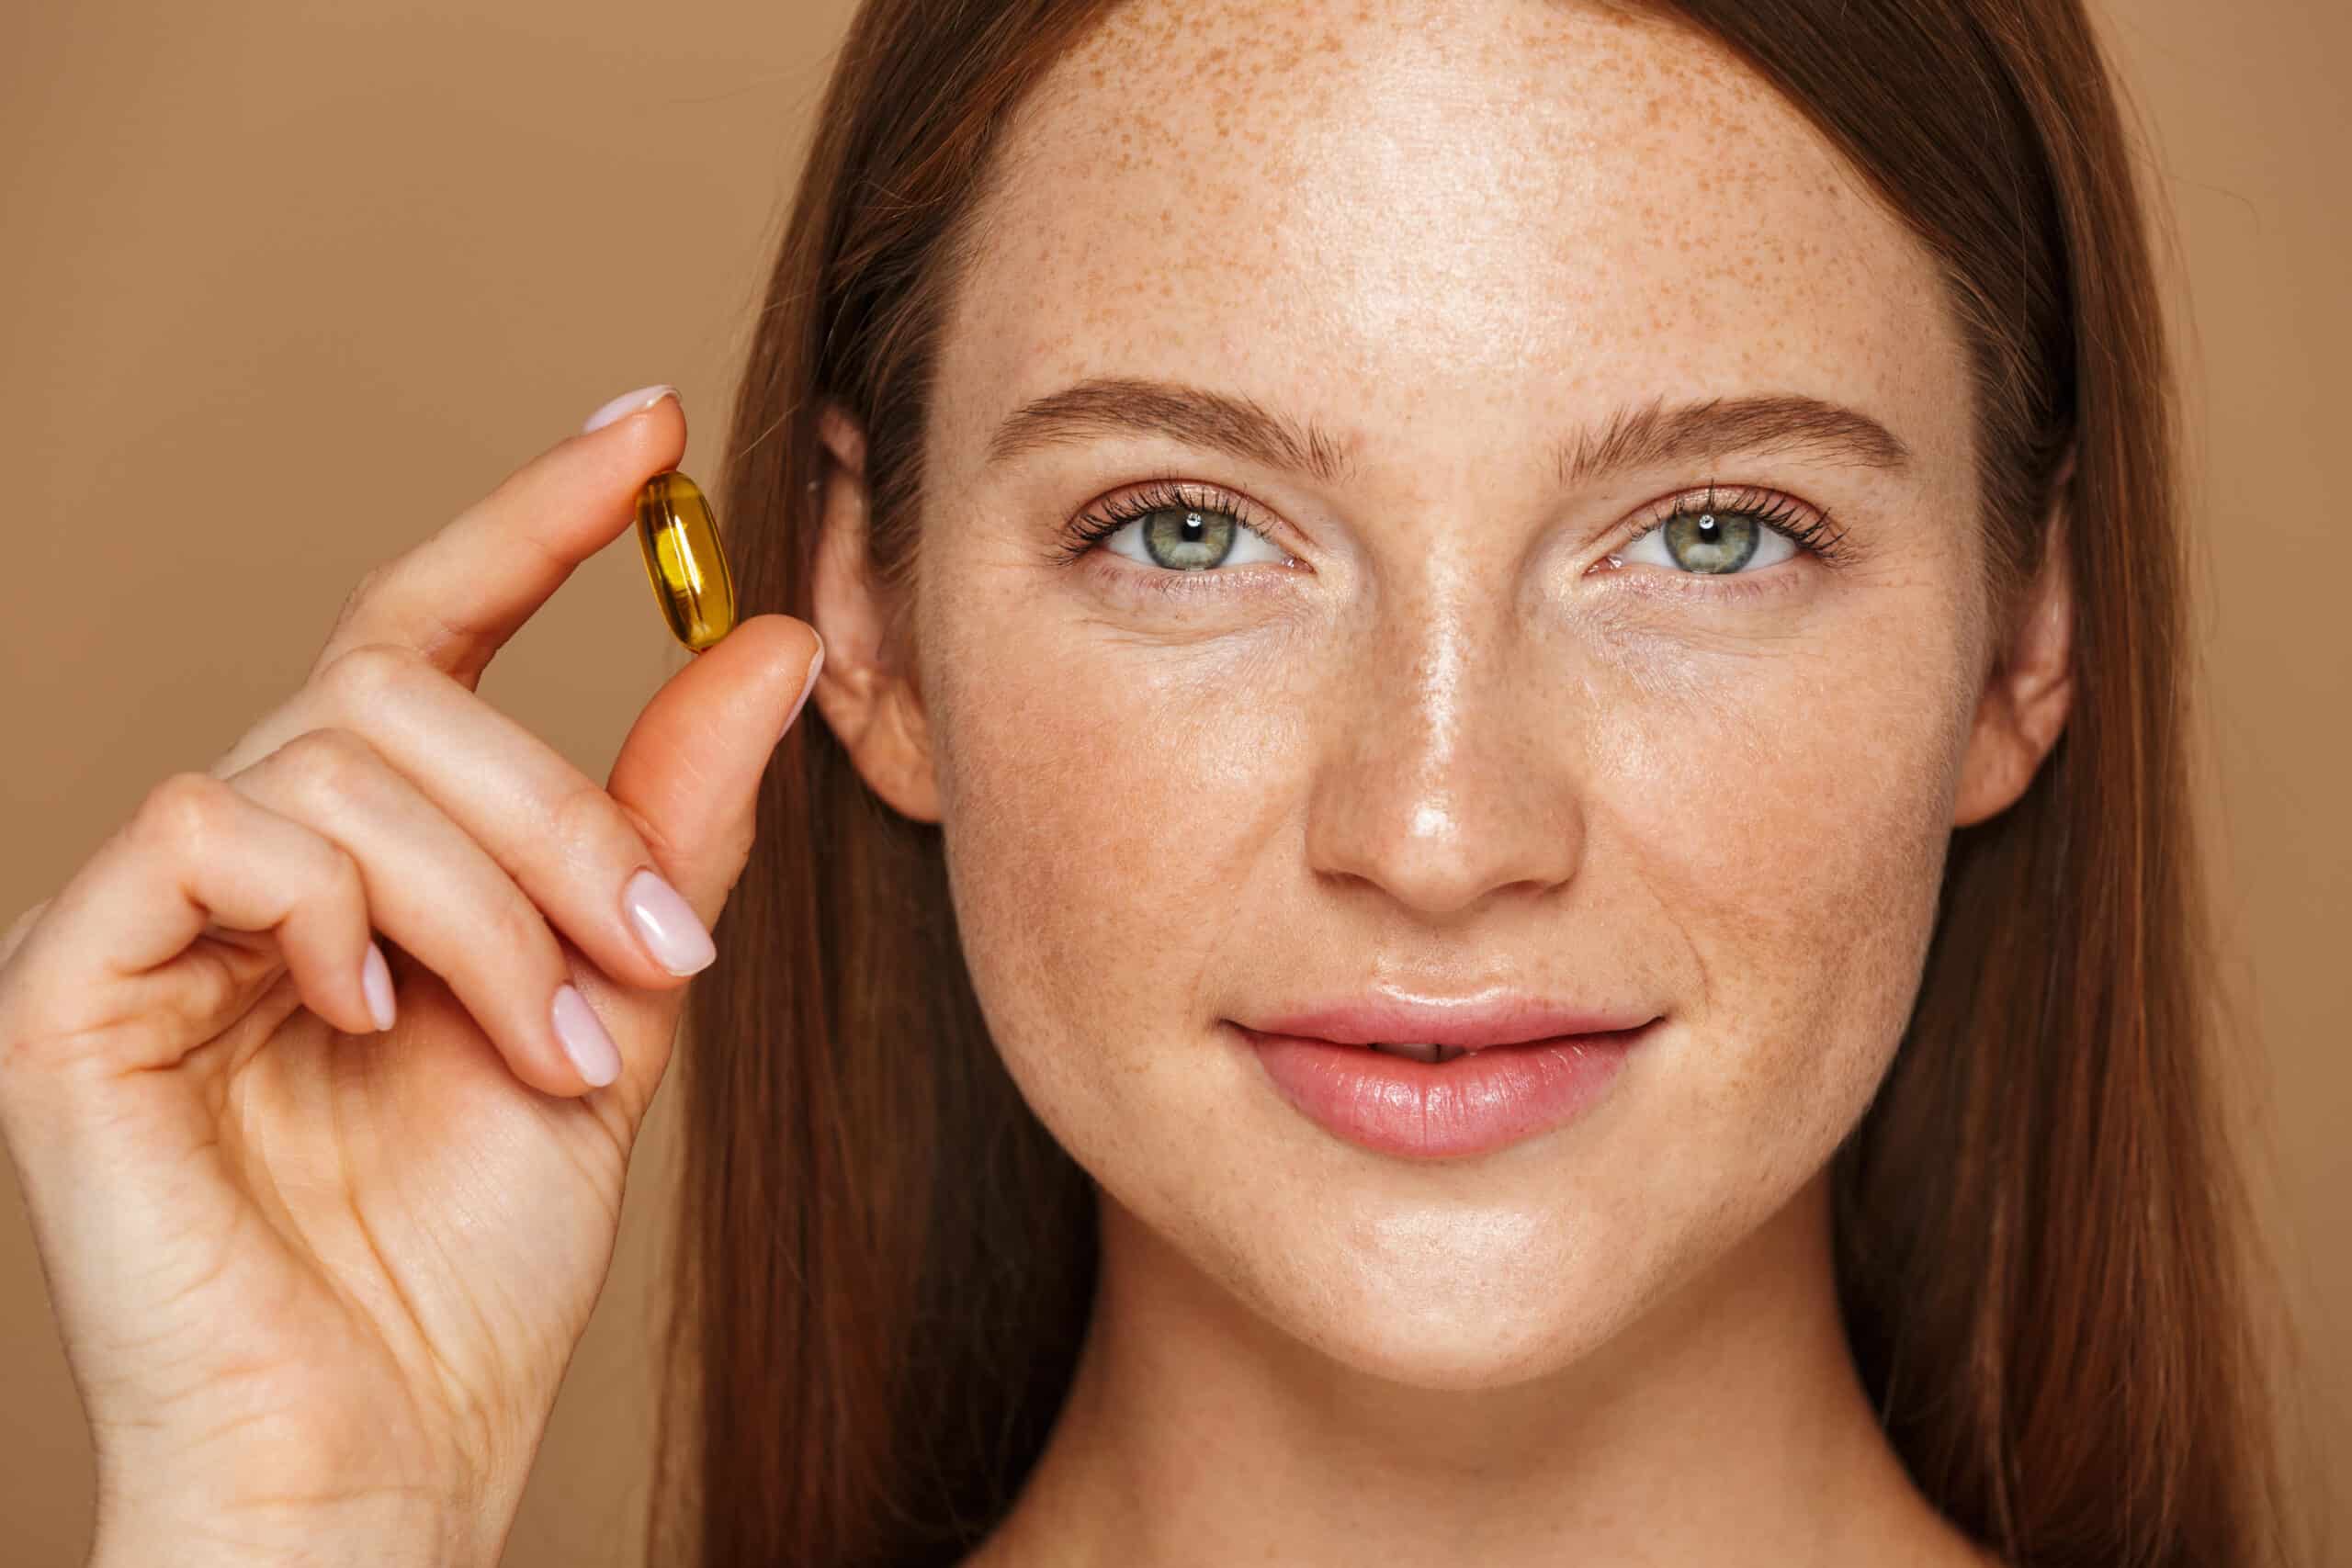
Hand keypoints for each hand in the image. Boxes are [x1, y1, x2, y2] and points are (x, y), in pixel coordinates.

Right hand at [0, 388, 822, 1565]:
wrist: (388, 1447)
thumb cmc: (476, 1257)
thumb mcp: (615, 1003)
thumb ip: (673, 825)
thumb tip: (768, 634)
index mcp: (368, 861)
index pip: (433, 630)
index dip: (532, 519)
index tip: (650, 426)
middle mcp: (251, 862)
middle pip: (401, 688)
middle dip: (560, 810)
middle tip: (655, 954)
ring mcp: (149, 917)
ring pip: (336, 758)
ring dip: (489, 898)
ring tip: (551, 1043)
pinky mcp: (67, 986)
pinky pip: (211, 826)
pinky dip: (339, 906)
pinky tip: (379, 1011)